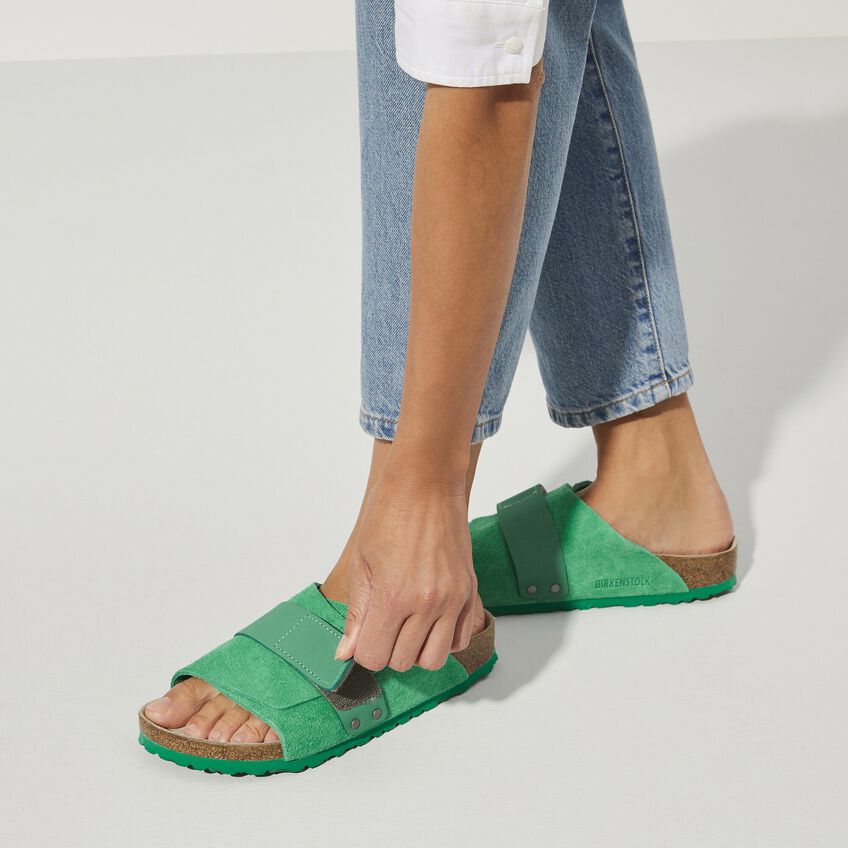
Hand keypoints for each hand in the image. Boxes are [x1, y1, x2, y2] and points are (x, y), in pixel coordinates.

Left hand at [335, 459, 476, 671]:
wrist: (426, 484)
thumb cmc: (389, 513)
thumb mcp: (361, 563)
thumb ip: (356, 613)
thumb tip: (346, 652)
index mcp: (394, 596)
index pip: (374, 657)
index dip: (363, 649)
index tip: (364, 633)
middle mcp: (427, 603)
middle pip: (403, 662)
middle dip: (387, 649)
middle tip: (383, 623)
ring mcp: (452, 599)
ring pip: (434, 660)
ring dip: (416, 650)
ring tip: (406, 625)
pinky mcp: (469, 591)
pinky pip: (460, 640)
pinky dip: (443, 640)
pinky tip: (428, 620)